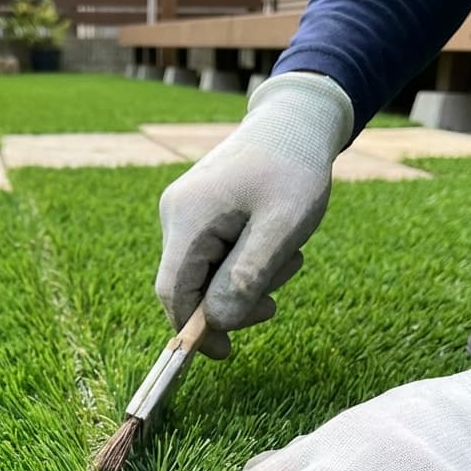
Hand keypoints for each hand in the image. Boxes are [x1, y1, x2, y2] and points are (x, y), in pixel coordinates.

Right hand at [155, 71, 352, 357]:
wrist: (297, 119)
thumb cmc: (294, 167)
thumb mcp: (282, 226)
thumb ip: (246, 275)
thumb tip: (216, 322)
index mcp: (189, 219)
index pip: (173, 293)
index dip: (194, 330)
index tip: (226, 352)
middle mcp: (176, 216)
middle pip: (189, 287)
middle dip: (231, 303)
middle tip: (275, 302)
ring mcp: (184, 213)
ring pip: (203, 274)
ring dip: (244, 283)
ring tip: (287, 260)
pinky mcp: (198, 213)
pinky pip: (212, 256)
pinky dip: (242, 264)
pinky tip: (272, 248)